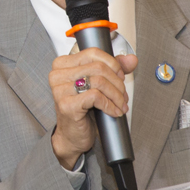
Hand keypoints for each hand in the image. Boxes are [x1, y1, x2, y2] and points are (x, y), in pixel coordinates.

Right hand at [48, 50, 136, 169]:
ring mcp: (60, 90)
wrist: (72, 136)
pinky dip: (110, 105)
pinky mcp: (67, 105)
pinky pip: (96, 97)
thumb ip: (114, 69)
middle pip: (99, 67)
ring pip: (99, 81)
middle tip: (122, 95)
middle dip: (117, 82)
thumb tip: (132, 59)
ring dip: (116, 95)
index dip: (113, 64)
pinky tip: (114, 111)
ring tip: (120, 104)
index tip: (120, 76)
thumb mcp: (98, 85)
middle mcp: (58, 74)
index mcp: (63, 64)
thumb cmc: (83, 110)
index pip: (93, 53)